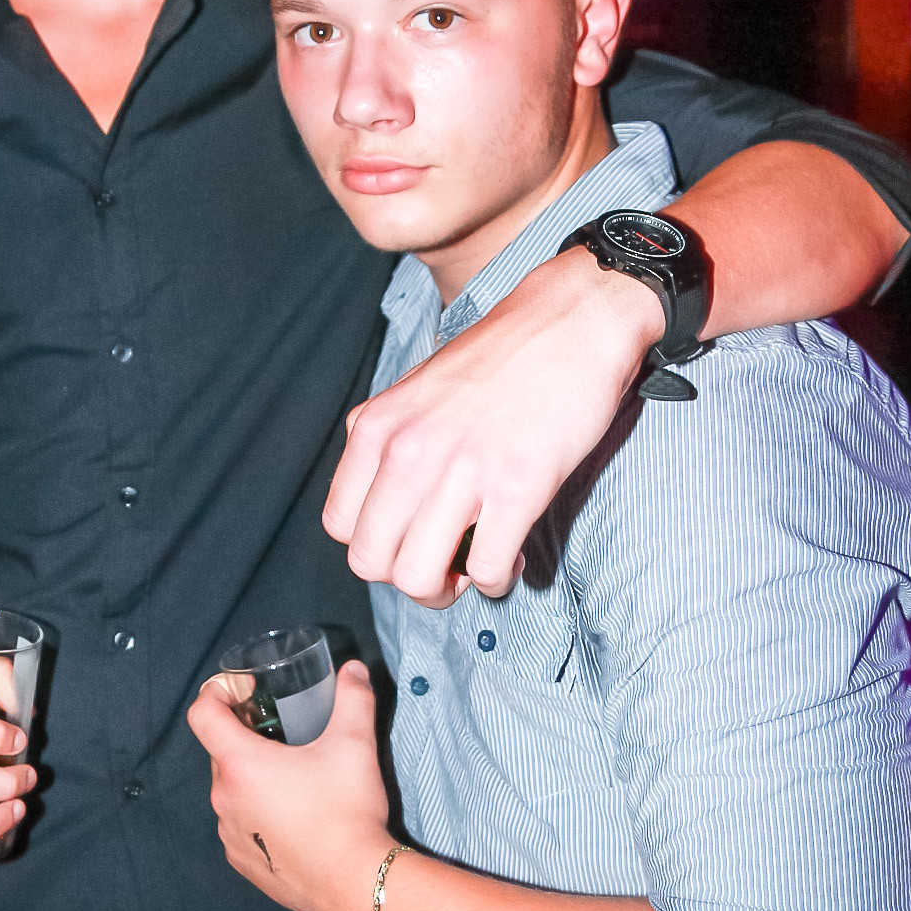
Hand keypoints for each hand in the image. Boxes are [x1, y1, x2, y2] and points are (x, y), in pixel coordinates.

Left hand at [187, 659, 391, 910]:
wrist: (354, 883)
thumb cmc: (347, 811)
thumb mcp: (355, 744)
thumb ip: (354, 698)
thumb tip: (354, 669)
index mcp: (241, 764)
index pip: (202, 714)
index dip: (218, 692)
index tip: (249, 691)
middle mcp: (225, 798)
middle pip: (220, 751)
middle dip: (246, 736)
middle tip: (284, 734)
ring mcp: (230, 834)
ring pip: (230, 790)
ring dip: (253, 777)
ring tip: (293, 777)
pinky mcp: (243, 863)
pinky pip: (239, 825)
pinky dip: (257, 813)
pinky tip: (293, 817)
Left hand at [325, 244, 662, 602]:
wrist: (571, 321)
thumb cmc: (500, 359)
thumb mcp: (415, 391)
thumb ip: (390, 445)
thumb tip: (388, 514)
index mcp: (376, 426)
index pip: (339, 525)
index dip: (375, 548)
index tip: (409, 541)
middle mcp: (408, 450)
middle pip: (371, 562)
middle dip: (407, 579)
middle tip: (444, 567)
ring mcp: (461, 469)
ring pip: (419, 578)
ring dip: (450, 589)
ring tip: (475, 567)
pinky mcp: (518, 486)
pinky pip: (489, 569)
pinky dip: (499, 579)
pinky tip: (513, 556)